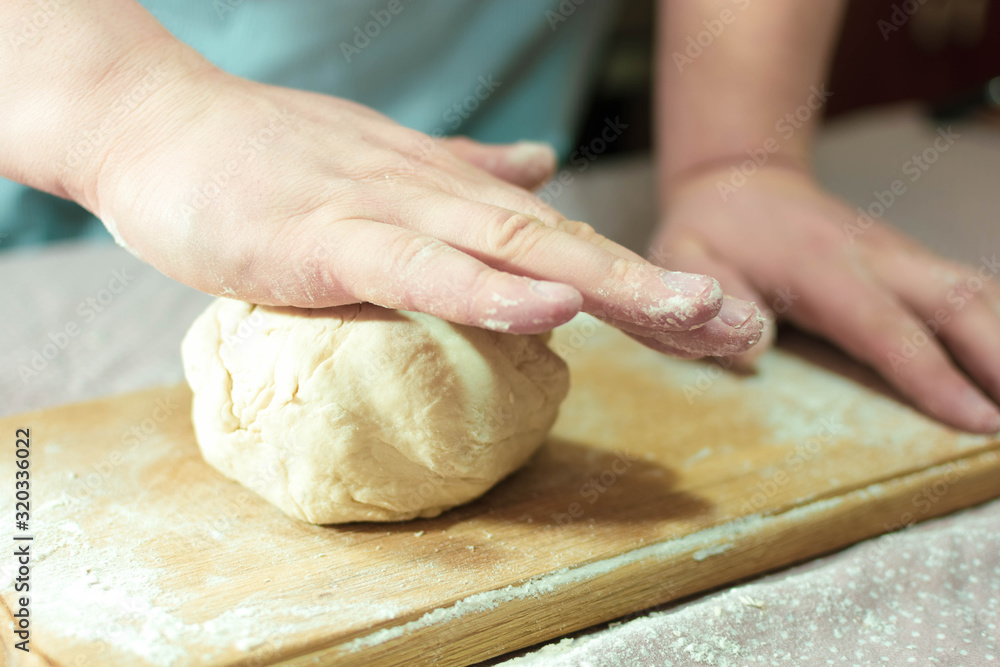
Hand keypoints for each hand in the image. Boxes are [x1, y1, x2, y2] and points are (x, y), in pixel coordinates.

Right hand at [78, 64, 761, 355]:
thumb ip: (462, 181)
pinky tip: (553, 307)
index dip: (643, 282)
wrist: (153, 124)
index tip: (714, 319)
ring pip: (515, 251)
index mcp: (448, 193)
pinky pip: (419, 270)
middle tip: (744, 325)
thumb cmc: (259, 162)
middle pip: (566, 247)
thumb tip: (538, 173)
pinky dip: (488, 290)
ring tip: (696, 313)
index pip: (563, 243)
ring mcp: (385, 211)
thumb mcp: (378, 175)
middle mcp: (436, 195)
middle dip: (659, 288)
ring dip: (610, 283)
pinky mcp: (327, 238)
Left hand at [653, 165, 999, 432]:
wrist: (740, 181)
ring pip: (976, 291)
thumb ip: (706, 296)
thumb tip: (755, 347)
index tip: (979, 419)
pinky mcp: (909, 261)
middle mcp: (874, 257)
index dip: (932, 374)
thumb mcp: (683, 256)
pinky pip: (969, 291)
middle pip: (958, 302)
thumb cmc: (709, 231)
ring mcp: (898, 255)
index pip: (883, 326)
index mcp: (819, 266)